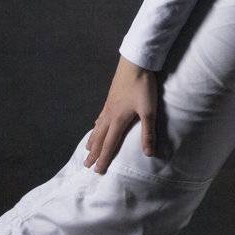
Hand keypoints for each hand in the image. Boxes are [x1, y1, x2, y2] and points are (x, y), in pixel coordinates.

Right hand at [84, 55, 159, 174]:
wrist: (135, 63)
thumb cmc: (142, 86)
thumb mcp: (149, 110)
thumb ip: (148, 132)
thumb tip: (148, 154)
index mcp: (118, 120)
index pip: (109, 144)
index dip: (104, 159)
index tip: (97, 171)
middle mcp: (109, 115)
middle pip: (99, 138)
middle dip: (93, 153)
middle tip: (86, 165)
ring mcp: (108, 106)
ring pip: (97, 127)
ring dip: (92, 140)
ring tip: (87, 149)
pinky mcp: (110, 98)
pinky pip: (100, 116)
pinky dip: (96, 125)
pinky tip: (96, 125)